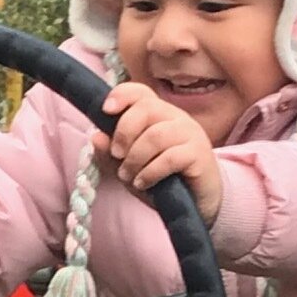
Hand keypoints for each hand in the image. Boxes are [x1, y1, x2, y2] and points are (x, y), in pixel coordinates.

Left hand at [95, 83, 222, 224]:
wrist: (197, 204)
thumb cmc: (163, 181)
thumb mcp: (130, 169)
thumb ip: (112, 155)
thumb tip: (96, 137)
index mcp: (158, 115)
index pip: (140, 92)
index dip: (122, 95)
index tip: (106, 110)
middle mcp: (176, 118)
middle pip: (147, 108)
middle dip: (124, 132)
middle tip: (117, 155)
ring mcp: (190, 134)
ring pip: (156, 135)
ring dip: (135, 158)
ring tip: (128, 176)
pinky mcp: (199, 154)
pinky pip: (170, 158)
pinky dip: (150, 172)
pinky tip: (143, 183)